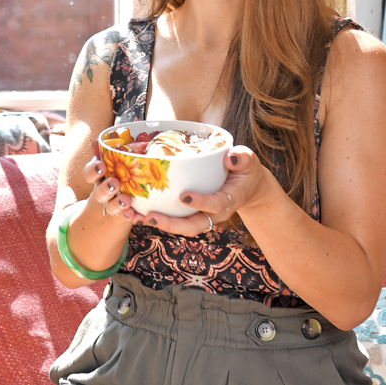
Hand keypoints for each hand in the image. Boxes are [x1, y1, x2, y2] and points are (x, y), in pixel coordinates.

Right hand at [81, 140, 136, 219]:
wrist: (122, 201)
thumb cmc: (119, 171)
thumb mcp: (114, 159)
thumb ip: (108, 149)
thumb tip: (99, 139)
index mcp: (100, 176)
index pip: (89, 173)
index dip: (93, 170)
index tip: (102, 166)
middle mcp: (103, 191)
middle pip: (98, 192)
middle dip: (105, 188)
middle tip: (115, 183)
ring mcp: (113, 204)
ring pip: (110, 207)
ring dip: (116, 204)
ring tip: (126, 200)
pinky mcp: (124, 214)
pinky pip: (125, 217)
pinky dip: (129, 216)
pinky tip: (133, 214)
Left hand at [128, 145, 267, 234]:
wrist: (246, 186)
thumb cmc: (245, 171)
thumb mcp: (249, 161)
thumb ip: (243, 158)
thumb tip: (231, 158)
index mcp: (229, 199)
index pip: (216, 204)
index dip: (201, 202)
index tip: (184, 197)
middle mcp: (215, 213)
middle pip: (194, 225)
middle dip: (171, 224)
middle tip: (150, 217)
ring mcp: (203, 215)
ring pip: (181, 226)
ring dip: (159, 223)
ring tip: (137, 217)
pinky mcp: (192, 214)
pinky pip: (176, 220)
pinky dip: (157, 218)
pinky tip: (138, 213)